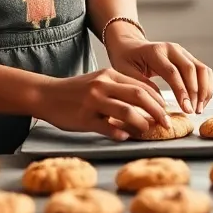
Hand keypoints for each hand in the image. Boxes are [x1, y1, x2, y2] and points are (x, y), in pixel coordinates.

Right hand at [34, 68, 170, 141]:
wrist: (45, 95)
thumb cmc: (76, 91)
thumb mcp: (99, 83)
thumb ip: (119, 91)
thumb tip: (145, 106)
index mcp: (109, 75)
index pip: (142, 85)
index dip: (158, 99)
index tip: (167, 110)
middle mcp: (103, 85)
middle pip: (139, 96)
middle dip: (158, 111)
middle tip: (166, 123)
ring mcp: (93, 101)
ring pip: (125, 111)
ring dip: (141, 122)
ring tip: (148, 130)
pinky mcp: (83, 118)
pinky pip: (106, 127)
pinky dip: (119, 133)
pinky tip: (125, 137)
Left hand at [105, 30, 212, 114]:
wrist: (129, 45)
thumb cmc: (125, 60)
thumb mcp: (126, 73)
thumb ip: (143, 87)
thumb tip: (161, 104)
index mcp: (155, 52)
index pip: (173, 72)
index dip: (182, 91)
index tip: (186, 109)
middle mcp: (172, 49)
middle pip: (191, 69)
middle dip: (195, 93)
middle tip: (194, 112)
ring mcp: (182, 52)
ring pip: (202, 69)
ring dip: (204, 90)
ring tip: (199, 108)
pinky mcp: (188, 57)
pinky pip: (203, 70)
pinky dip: (206, 85)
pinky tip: (201, 100)